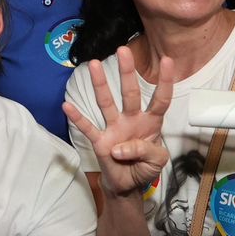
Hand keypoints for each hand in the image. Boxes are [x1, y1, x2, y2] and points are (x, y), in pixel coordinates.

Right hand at [63, 47, 172, 199]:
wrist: (127, 185)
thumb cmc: (144, 168)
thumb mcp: (157, 162)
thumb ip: (147, 152)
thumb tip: (120, 147)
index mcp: (150, 123)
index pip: (160, 100)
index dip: (165, 82)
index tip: (168, 61)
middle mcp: (131, 120)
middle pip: (131, 93)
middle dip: (127, 72)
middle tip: (123, 50)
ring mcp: (114, 128)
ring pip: (107, 103)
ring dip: (100, 85)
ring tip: (94, 64)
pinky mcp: (100, 141)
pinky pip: (88, 128)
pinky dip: (78, 118)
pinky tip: (67, 106)